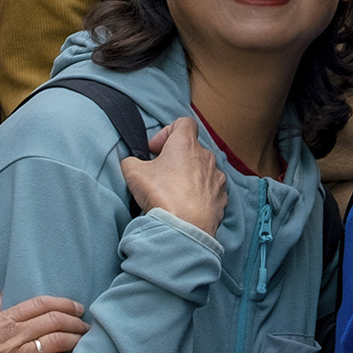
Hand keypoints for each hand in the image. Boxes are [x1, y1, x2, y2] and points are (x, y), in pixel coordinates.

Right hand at [0, 291, 88, 352]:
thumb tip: (3, 293)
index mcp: (6, 319)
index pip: (43, 304)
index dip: (65, 304)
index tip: (78, 308)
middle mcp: (16, 335)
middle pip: (54, 322)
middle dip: (75, 322)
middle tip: (85, 326)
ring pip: (56, 342)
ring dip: (73, 341)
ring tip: (82, 342)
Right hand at [121, 116, 228, 236]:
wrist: (183, 229)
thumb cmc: (162, 196)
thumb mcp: (133, 173)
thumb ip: (131, 161)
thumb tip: (132, 163)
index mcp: (186, 144)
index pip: (184, 123)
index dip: (168, 132)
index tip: (155, 150)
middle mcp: (206, 157)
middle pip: (192, 149)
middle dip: (176, 159)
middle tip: (160, 173)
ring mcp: (217, 178)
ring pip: (203, 170)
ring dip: (190, 177)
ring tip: (174, 193)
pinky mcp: (222, 198)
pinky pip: (210, 190)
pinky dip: (200, 195)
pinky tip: (187, 206)